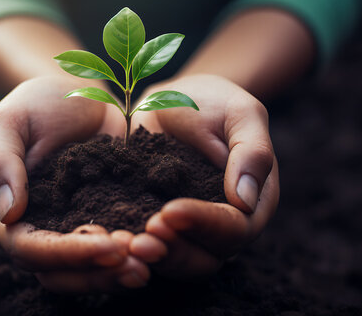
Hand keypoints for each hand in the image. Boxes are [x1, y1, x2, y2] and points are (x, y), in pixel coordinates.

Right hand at [0, 76, 148, 291]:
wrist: (78, 93)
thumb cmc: (36, 104)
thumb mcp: (11, 122)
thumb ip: (0, 162)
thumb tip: (9, 214)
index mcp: (10, 216)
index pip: (31, 250)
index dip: (67, 254)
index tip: (106, 243)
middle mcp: (42, 231)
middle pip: (63, 273)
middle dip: (99, 273)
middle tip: (138, 263)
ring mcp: (75, 228)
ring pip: (91, 270)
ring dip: (121, 271)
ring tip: (155, 257)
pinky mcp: (106, 220)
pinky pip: (119, 247)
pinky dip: (138, 249)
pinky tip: (165, 243)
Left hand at [129, 74, 278, 277]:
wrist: (174, 99)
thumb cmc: (215, 103)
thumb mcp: (241, 115)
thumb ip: (252, 153)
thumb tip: (245, 202)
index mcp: (253, 204)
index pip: (234, 229)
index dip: (204, 225)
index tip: (170, 210)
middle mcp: (222, 227)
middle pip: (205, 259)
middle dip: (173, 251)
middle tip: (141, 239)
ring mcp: (188, 231)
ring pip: (175, 261)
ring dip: (151, 256)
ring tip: (126, 244)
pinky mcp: (157, 224)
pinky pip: (147, 245)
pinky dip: (129, 246)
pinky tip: (108, 238)